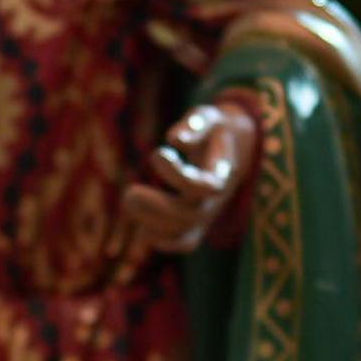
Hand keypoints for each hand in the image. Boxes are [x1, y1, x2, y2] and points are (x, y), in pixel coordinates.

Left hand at [121, 95, 262, 258]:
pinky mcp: (198, 224)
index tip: (157, 153)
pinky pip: (182, 243)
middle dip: (158, 207)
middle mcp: (217, 199)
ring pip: (184, 235)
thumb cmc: (214, 131)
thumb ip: (195, 124)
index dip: (177, 174)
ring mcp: (208, 215)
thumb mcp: (208, 117)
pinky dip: (160, 240)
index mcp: (223, 173)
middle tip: (129, 192)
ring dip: (153, 224)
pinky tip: (140, 224)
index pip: (204, 186)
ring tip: (129, 200)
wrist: (231, 151)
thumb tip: (174, 139)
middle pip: (192, 215)